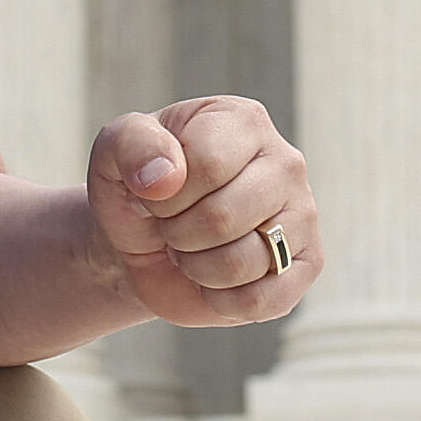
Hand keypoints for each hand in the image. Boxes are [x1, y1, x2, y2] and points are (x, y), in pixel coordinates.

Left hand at [86, 95, 314, 329]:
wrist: (146, 240)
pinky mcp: (306, 265)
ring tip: (193, 249)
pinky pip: (260, 300)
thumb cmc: (138, 187)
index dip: (166, 195)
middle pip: (224, 217)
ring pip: (241, 263)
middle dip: (178, 233)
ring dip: (196, 267)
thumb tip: (164, 178)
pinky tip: (214, 278)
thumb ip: (131, 144)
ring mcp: (303, 215)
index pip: (208, 164)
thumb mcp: (114, 152)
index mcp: (243, 120)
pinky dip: (221, 300)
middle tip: (173, 225)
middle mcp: (285, 162)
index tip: (156, 194)